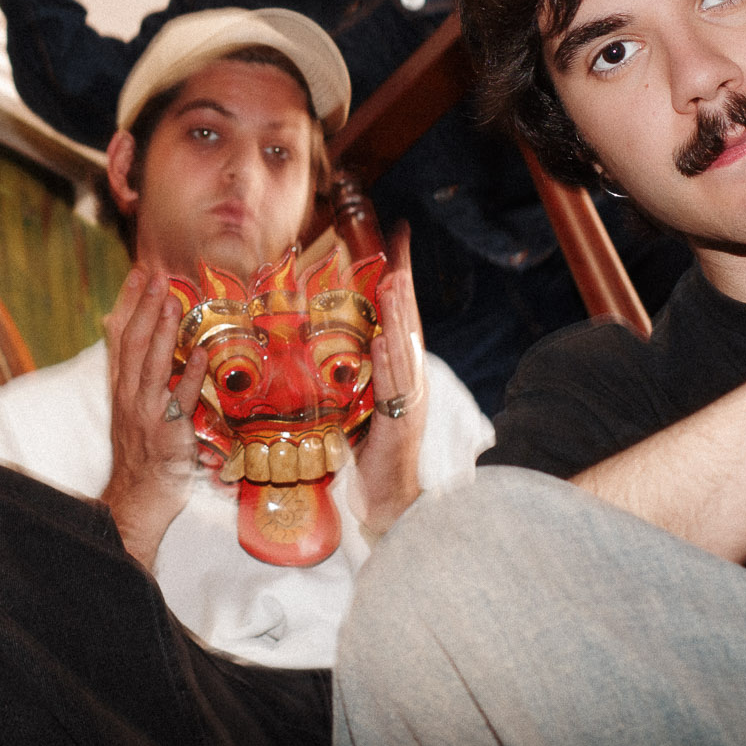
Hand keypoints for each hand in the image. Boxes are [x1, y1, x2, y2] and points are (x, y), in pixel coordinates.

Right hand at [100, 265, 207, 569]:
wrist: (136, 497)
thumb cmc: (139, 452)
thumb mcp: (131, 408)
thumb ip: (136, 373)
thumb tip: (139, 336)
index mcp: (121, 388)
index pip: (119, 337)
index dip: (129, 303)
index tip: (139, 274)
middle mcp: (129, 396)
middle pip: (133, 344)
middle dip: (145, 307)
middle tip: (157, 275)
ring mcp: (147, 413)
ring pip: (151, 365)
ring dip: (162, 332)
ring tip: (173, 301)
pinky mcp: (168, 432)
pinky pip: (179, 400)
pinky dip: (188, 375)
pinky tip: (199, 353)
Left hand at [357, 224, 426, 534]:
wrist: (389, 500)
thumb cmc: (371, 455)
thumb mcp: (359, 404)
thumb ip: (354, 375)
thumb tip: (333, 344)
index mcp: (402, 374)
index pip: (400, 320)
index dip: (399, 284)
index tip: (397, 245)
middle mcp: (411, 381)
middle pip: (407, 325)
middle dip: (402, 285)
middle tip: (398, 247)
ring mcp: (409, 401)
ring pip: (403, 349)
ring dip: (397, 315)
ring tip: (392, 281)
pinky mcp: (400, 423)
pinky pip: (394, 387)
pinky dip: (390, 362)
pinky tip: (385, 340)